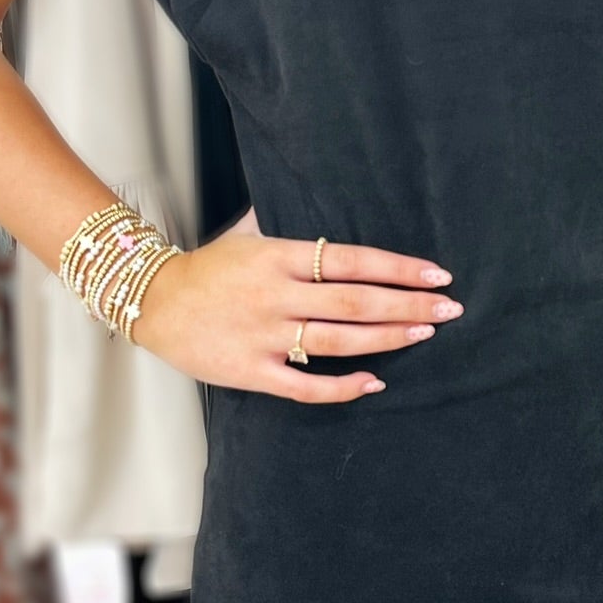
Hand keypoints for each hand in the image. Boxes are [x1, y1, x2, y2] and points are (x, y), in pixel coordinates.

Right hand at [131, 232, 462, 400]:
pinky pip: (305, 385)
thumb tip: (334, 215)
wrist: (152, 302)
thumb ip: (291, 233)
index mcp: (278, 256)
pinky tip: (374, 382)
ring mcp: (263, 335)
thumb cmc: (208, 269)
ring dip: (387, 338)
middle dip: (408, 305)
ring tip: (425, 333)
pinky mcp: (251, 371)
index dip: (398, 268)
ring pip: (338, 340)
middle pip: (355, 301)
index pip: (351, 260)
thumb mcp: (248, 236)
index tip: (437, 274)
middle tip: (450, 308)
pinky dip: (342, 387)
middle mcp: (275, 294)